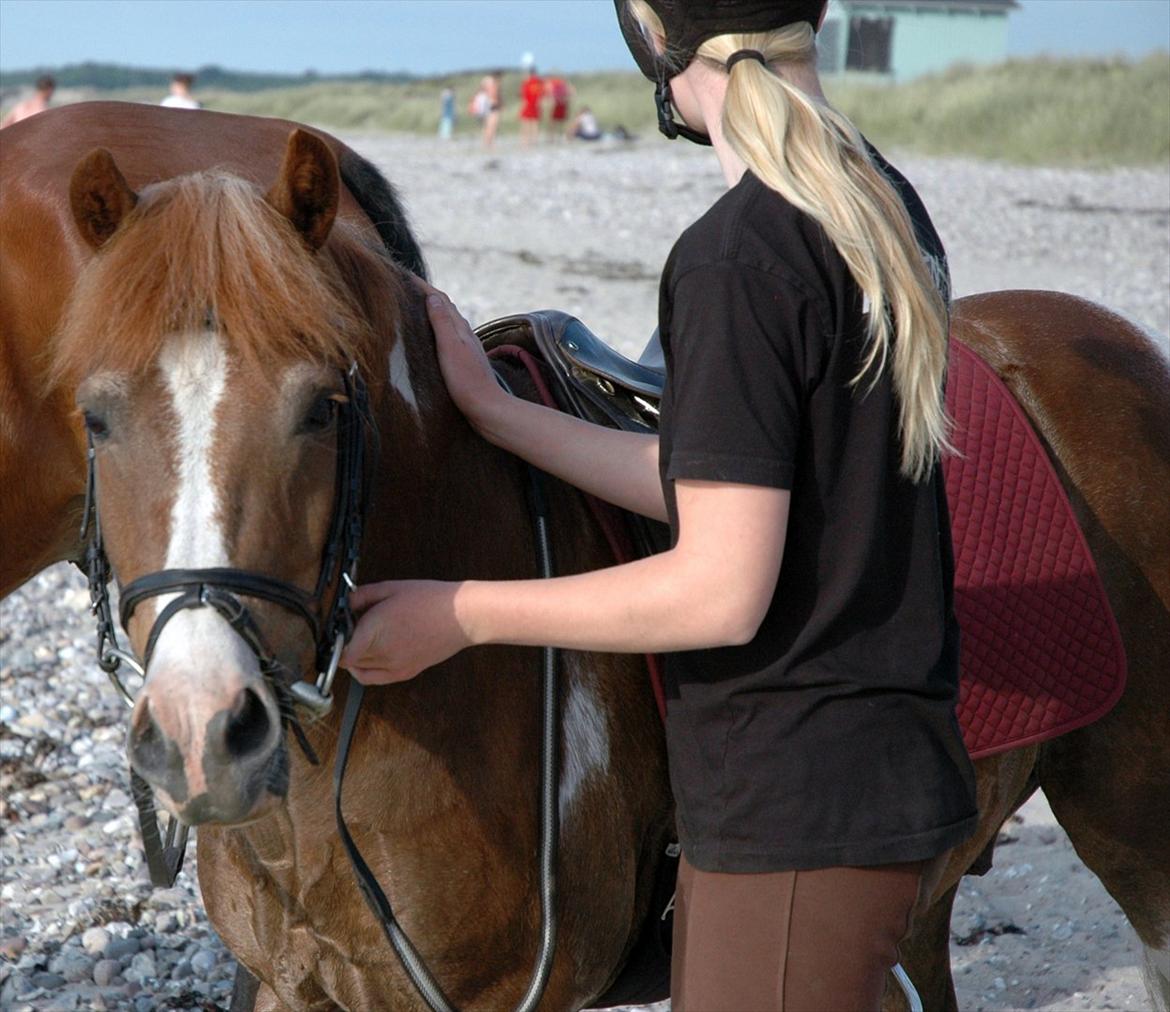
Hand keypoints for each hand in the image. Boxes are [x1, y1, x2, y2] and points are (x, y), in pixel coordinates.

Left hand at [342, 580, 470, 684]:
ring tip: (364, 640)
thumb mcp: (392, 588)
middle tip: (353, 627)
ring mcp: (394, 666)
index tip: (338, 628)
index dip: (336, 640)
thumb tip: (347, 604)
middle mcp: (382, 651)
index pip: (343, 649)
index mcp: (376, 628)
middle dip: (346, 644)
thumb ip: (363, 595)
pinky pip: (373, 678)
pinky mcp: (405, 673)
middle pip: (349, 659)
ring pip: (359, 669)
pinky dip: (364, 671)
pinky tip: (368, 656)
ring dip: (355, 657)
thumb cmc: (431, 599)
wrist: (461, 616)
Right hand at [413, 278, 509, 435]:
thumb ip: (442, 322)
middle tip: (403, 287)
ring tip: (412, 306)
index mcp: (460, 327)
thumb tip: (432, 296)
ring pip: (446, 321)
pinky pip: (447, 335)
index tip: (402, 275)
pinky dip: (435, 328)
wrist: (487, 408)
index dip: (421, 285)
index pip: (439, 298)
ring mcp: (465, 346)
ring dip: (431, 310)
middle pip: (443, 306)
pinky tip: (429, 337)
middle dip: (425, 294)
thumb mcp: (450, 348)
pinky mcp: (463, 360)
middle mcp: (464, 333)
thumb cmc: (467, 381)